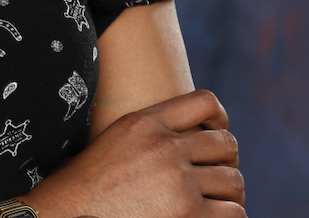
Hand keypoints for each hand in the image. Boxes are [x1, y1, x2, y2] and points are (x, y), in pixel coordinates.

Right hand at [24, 89, 244, 217]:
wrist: (73, 211)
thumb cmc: (89, 182)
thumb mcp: (116, 139)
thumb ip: (149, 133)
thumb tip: (184, 141)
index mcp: (145, 122)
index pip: (205, 102)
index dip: (219, 118)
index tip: (215, 134)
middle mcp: (165, 146)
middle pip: (226, 144)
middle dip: (226, 162)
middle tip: (216, 178)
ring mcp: (179, 181)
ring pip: (234, 181)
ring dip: (229, 194)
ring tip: (216, 203)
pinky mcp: (189, 214)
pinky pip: (233, 213)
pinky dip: (229, 216)